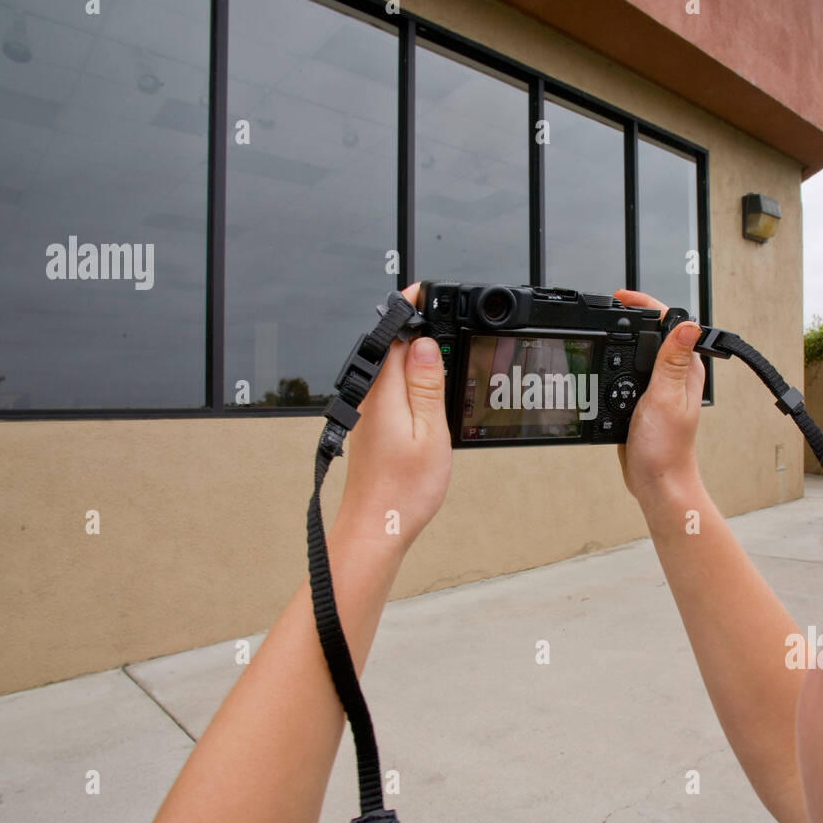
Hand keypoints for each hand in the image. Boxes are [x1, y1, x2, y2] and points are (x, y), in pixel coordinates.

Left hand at [333, 284, 451, 549]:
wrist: (377, 528)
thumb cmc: (401, 492)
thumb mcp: (429, 432)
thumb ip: (426, 384)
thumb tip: (423, 343)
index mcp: (383, 391)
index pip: (394, 332)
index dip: (414, 309)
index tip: (433, 294)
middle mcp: (370, 396)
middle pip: (393, 346)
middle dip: (421, 332)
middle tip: (454, 331)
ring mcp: (368, 411)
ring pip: (394, 368)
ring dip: (418, 360)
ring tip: (448, 364)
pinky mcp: (371, 426)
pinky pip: (392, 390)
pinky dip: (412, 384)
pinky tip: (430, 398)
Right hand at [611, 290, 705, 504]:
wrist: (656, 482)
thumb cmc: (667, 448)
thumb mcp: (666, 398)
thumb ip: (672, 361)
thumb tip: (687, 324)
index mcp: (685, 368)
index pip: (670, 321)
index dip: (646, 303)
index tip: (621, 297)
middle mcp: (673, 374)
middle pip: (651, 331)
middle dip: (629, 315)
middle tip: (605, 307)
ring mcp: (657, 386)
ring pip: (636, 351)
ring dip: (619, 339)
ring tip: (600, 328)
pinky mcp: (641, 399)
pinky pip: (626, 373)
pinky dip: (613, 363)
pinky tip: (601, 364)